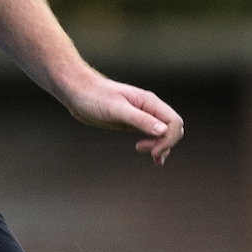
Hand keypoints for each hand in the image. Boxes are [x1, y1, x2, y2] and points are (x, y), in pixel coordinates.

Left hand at [62, 74, 183, 164]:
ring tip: (153, 158)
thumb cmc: (94, 98)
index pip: (174, 122)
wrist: (78, 93)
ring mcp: (142, 115)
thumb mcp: (116, 110)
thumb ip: (140, 120)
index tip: (151, 151)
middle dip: (167, 143)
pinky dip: (155, 146)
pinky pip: (152, 135)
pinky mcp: (133, 122)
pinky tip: (152, 157)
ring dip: (163, 146)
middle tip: (147, 152)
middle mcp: (149, 108)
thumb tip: (163, 131)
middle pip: (173, 128)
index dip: (168, 139)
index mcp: (149, 102)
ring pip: (164, 133)